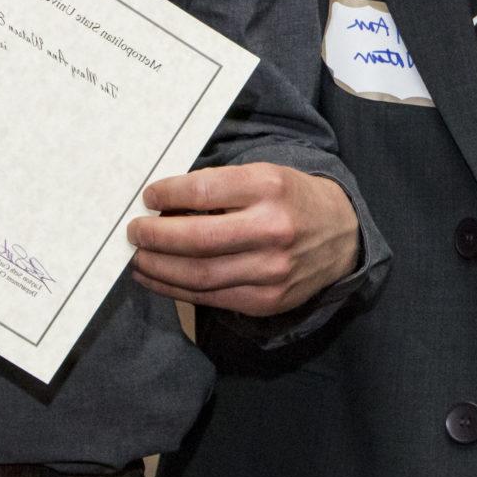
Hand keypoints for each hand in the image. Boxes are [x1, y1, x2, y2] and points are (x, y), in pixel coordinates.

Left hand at [126, 163, 359, 317]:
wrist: (342, 236)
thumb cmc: (292, 199)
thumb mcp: (265, 175)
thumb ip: (220, 188)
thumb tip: (164, 205)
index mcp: (269, 188)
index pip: (204, 192)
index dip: (168, 194)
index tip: (149, 196)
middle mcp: (272, 230)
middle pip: (197, 240)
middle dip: (155, 237)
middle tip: (134, 231)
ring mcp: (271, 270)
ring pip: (199, 275)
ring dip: (158, 268)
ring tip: (138, 258)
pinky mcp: (267, 300)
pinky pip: (211, 298)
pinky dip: (176, 290)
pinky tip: (157, 278)